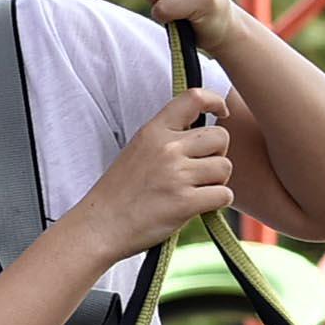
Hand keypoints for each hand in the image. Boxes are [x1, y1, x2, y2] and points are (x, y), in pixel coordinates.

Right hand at [72, 88, 235, 256]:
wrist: (99, 226)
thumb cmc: (118, 193)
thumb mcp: (137, 151)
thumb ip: (166, 138)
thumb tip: (203, 135)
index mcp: (153, 131)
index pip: (194, 98)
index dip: (216, 101)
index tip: (221, 113)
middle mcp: (167, 148)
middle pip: (220, 137)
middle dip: (217, 154)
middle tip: (200, 171)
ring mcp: (177, 174)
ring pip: (225, 167)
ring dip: (217, 181)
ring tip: (194, 191)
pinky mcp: (185, 202)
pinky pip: (224, 195)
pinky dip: (216, 203)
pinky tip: (196, 207)